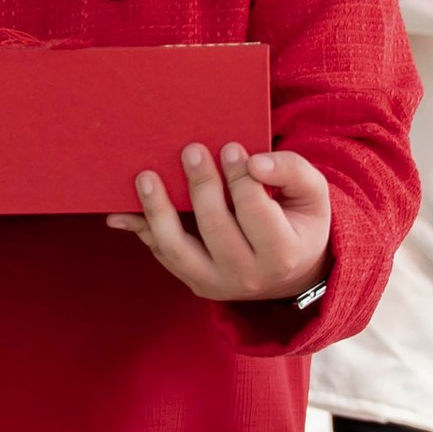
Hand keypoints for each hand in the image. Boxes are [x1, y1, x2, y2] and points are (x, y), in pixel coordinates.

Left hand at [107, 141, 332, 303]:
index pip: (255, 211)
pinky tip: (120, 212)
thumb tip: (254, 162)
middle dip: (201, 185)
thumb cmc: (300, 221)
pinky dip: (142, 231)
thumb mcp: (312, 194)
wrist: (292, 270)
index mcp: (282, 254)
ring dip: (157, 210)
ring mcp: (217, 283)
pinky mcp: (195, 281)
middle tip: (190, 149)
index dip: (240, 177)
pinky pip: (163, 254)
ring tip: (145, 177)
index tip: (230, 147)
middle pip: (215, 226)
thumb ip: (292, 171)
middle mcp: (248, 276)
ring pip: (177, 249)